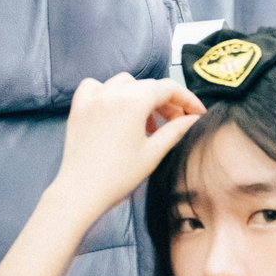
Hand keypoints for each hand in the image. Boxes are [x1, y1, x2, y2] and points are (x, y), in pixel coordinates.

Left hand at [51, 73, 203, 219]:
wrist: (81, 192)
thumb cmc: (118, 177)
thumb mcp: (153, 153)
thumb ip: (175, 130)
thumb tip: (193, 119)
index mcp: (133, 101)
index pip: (168, 88)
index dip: (187, 99)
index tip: (197, 113)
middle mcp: (112, 92)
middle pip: (148, 86)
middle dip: (167, 101)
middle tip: (177, 121)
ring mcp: (93, 98)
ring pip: (124, 83)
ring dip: (141, 96)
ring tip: (147, 121)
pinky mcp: (78, 108)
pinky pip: (95, 86)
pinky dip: (108, 91)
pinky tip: (115, 108)